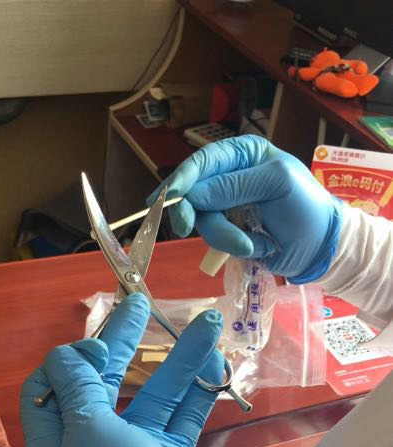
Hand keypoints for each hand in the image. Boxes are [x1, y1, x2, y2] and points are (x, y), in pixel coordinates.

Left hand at [20, 294, 237, 446]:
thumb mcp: (90, 436)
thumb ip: (80, 388)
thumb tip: (67, 354)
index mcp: (56, 442)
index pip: (50, 387)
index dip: (71, 359)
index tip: (99, 348)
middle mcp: (90, 444)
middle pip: (103, 381)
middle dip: (123, 341)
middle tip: (141, 301)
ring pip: (152, 394)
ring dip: (179, 359)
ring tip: (208, 321)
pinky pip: (181, 415)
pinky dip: (198, 390)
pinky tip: (218, 361)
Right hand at [148, 135, 342, 280]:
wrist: (322, 248)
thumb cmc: (307, 207)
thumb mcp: (277, 185)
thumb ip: (234, 186)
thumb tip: (193, 194)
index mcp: (243, 155)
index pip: (204, 161)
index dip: (182, 178)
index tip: (167, 198)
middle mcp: (230, 178)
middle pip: (193, 193)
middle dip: (194, 213)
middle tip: (183, 229)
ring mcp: (228, 207)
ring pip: (202, 221)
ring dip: (224, 237)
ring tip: (252, 245)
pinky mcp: (229, 232)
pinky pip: (214, 240)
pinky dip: (232, 247)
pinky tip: (256, 247)